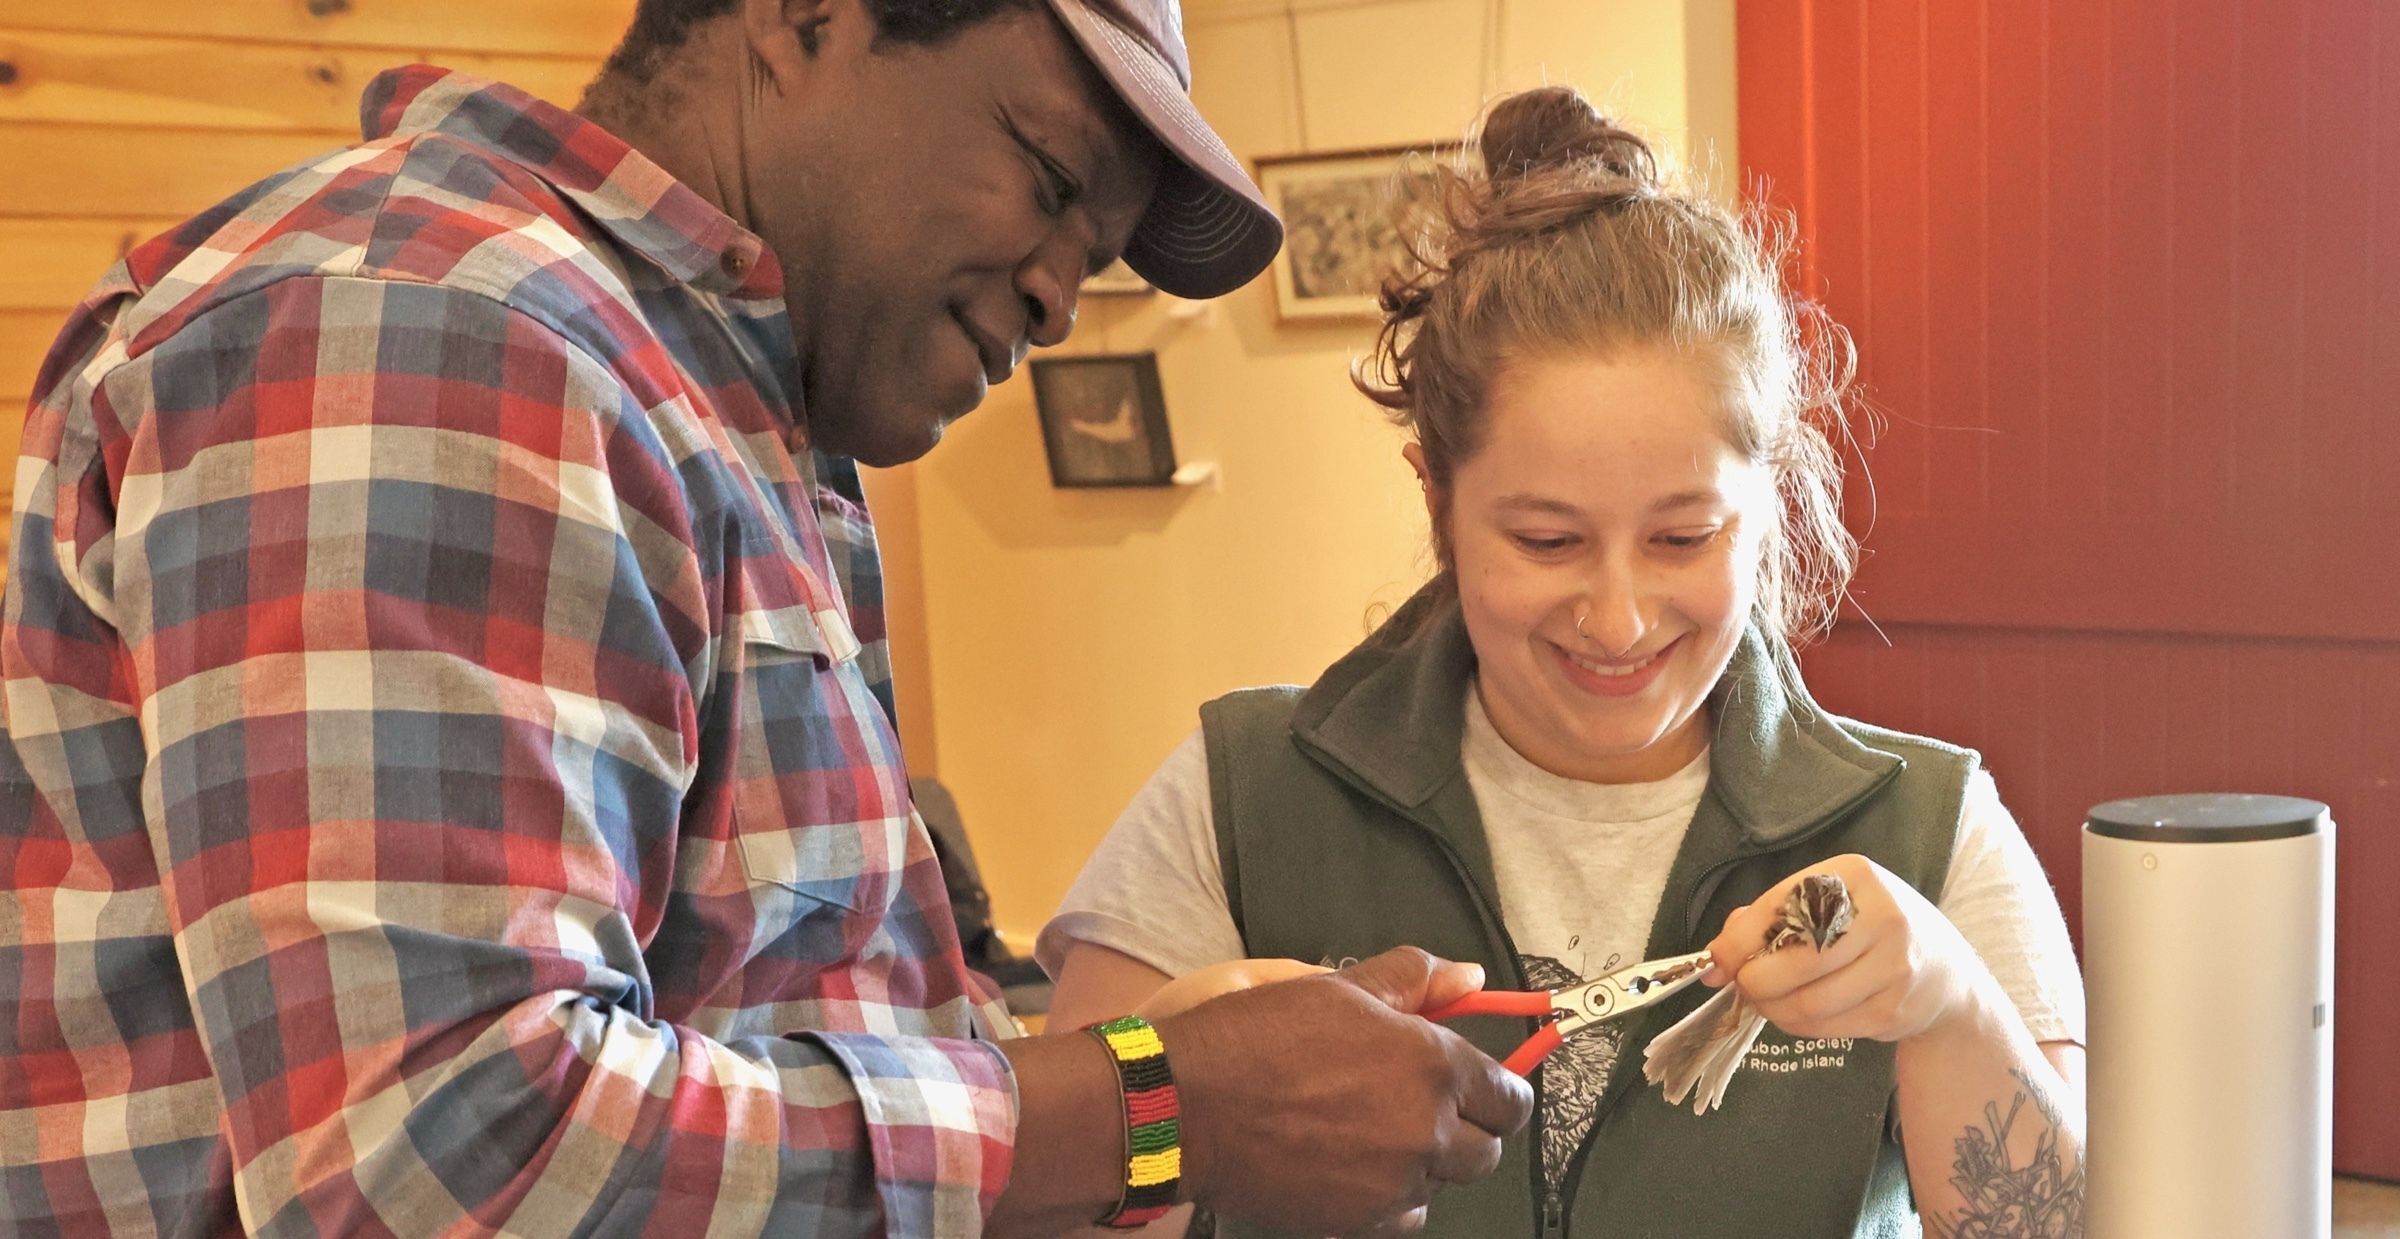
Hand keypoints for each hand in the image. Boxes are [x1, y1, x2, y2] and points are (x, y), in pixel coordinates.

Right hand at [1155, 947, 1533, 1235]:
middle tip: (1419, 1106)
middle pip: (1488, 1150)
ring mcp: (1395, 1182)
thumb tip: (1469, 977)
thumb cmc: (1257, 1041)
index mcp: (1434, 1066)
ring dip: (1423, 1163)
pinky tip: (1351, 1164)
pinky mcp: (1362, 1220)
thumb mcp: (1339, 989)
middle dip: (1464, 1129)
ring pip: (1443, 1183)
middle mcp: (1427, 1130)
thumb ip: (1415, 981)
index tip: (1478, 1086)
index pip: (1511, 1097)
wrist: (1190, 1107)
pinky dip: (1389, 1197)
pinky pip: (1404, 1216)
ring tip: (1372, 1130)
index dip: (1497, 1089)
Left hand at [1703, 854, 1993, 1044]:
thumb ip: (1768, 919)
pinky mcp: (1895, 1010)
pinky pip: (1826, 1026)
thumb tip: (1715, 959)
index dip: (1738, 941)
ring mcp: (1895, 966)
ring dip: (1773, 1009)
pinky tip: (1798, 1013)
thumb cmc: (1866, 931)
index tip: (1718, 963)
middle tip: (1746, 986)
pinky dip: (1799, 1025)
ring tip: (1769, 1002)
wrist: (1945, 974)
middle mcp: (1882, 915)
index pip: (1782, 907)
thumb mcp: (1826, 905)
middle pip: (1796, 960)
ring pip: (1808, 1002)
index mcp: (1853, 876)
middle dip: (1755, 981)